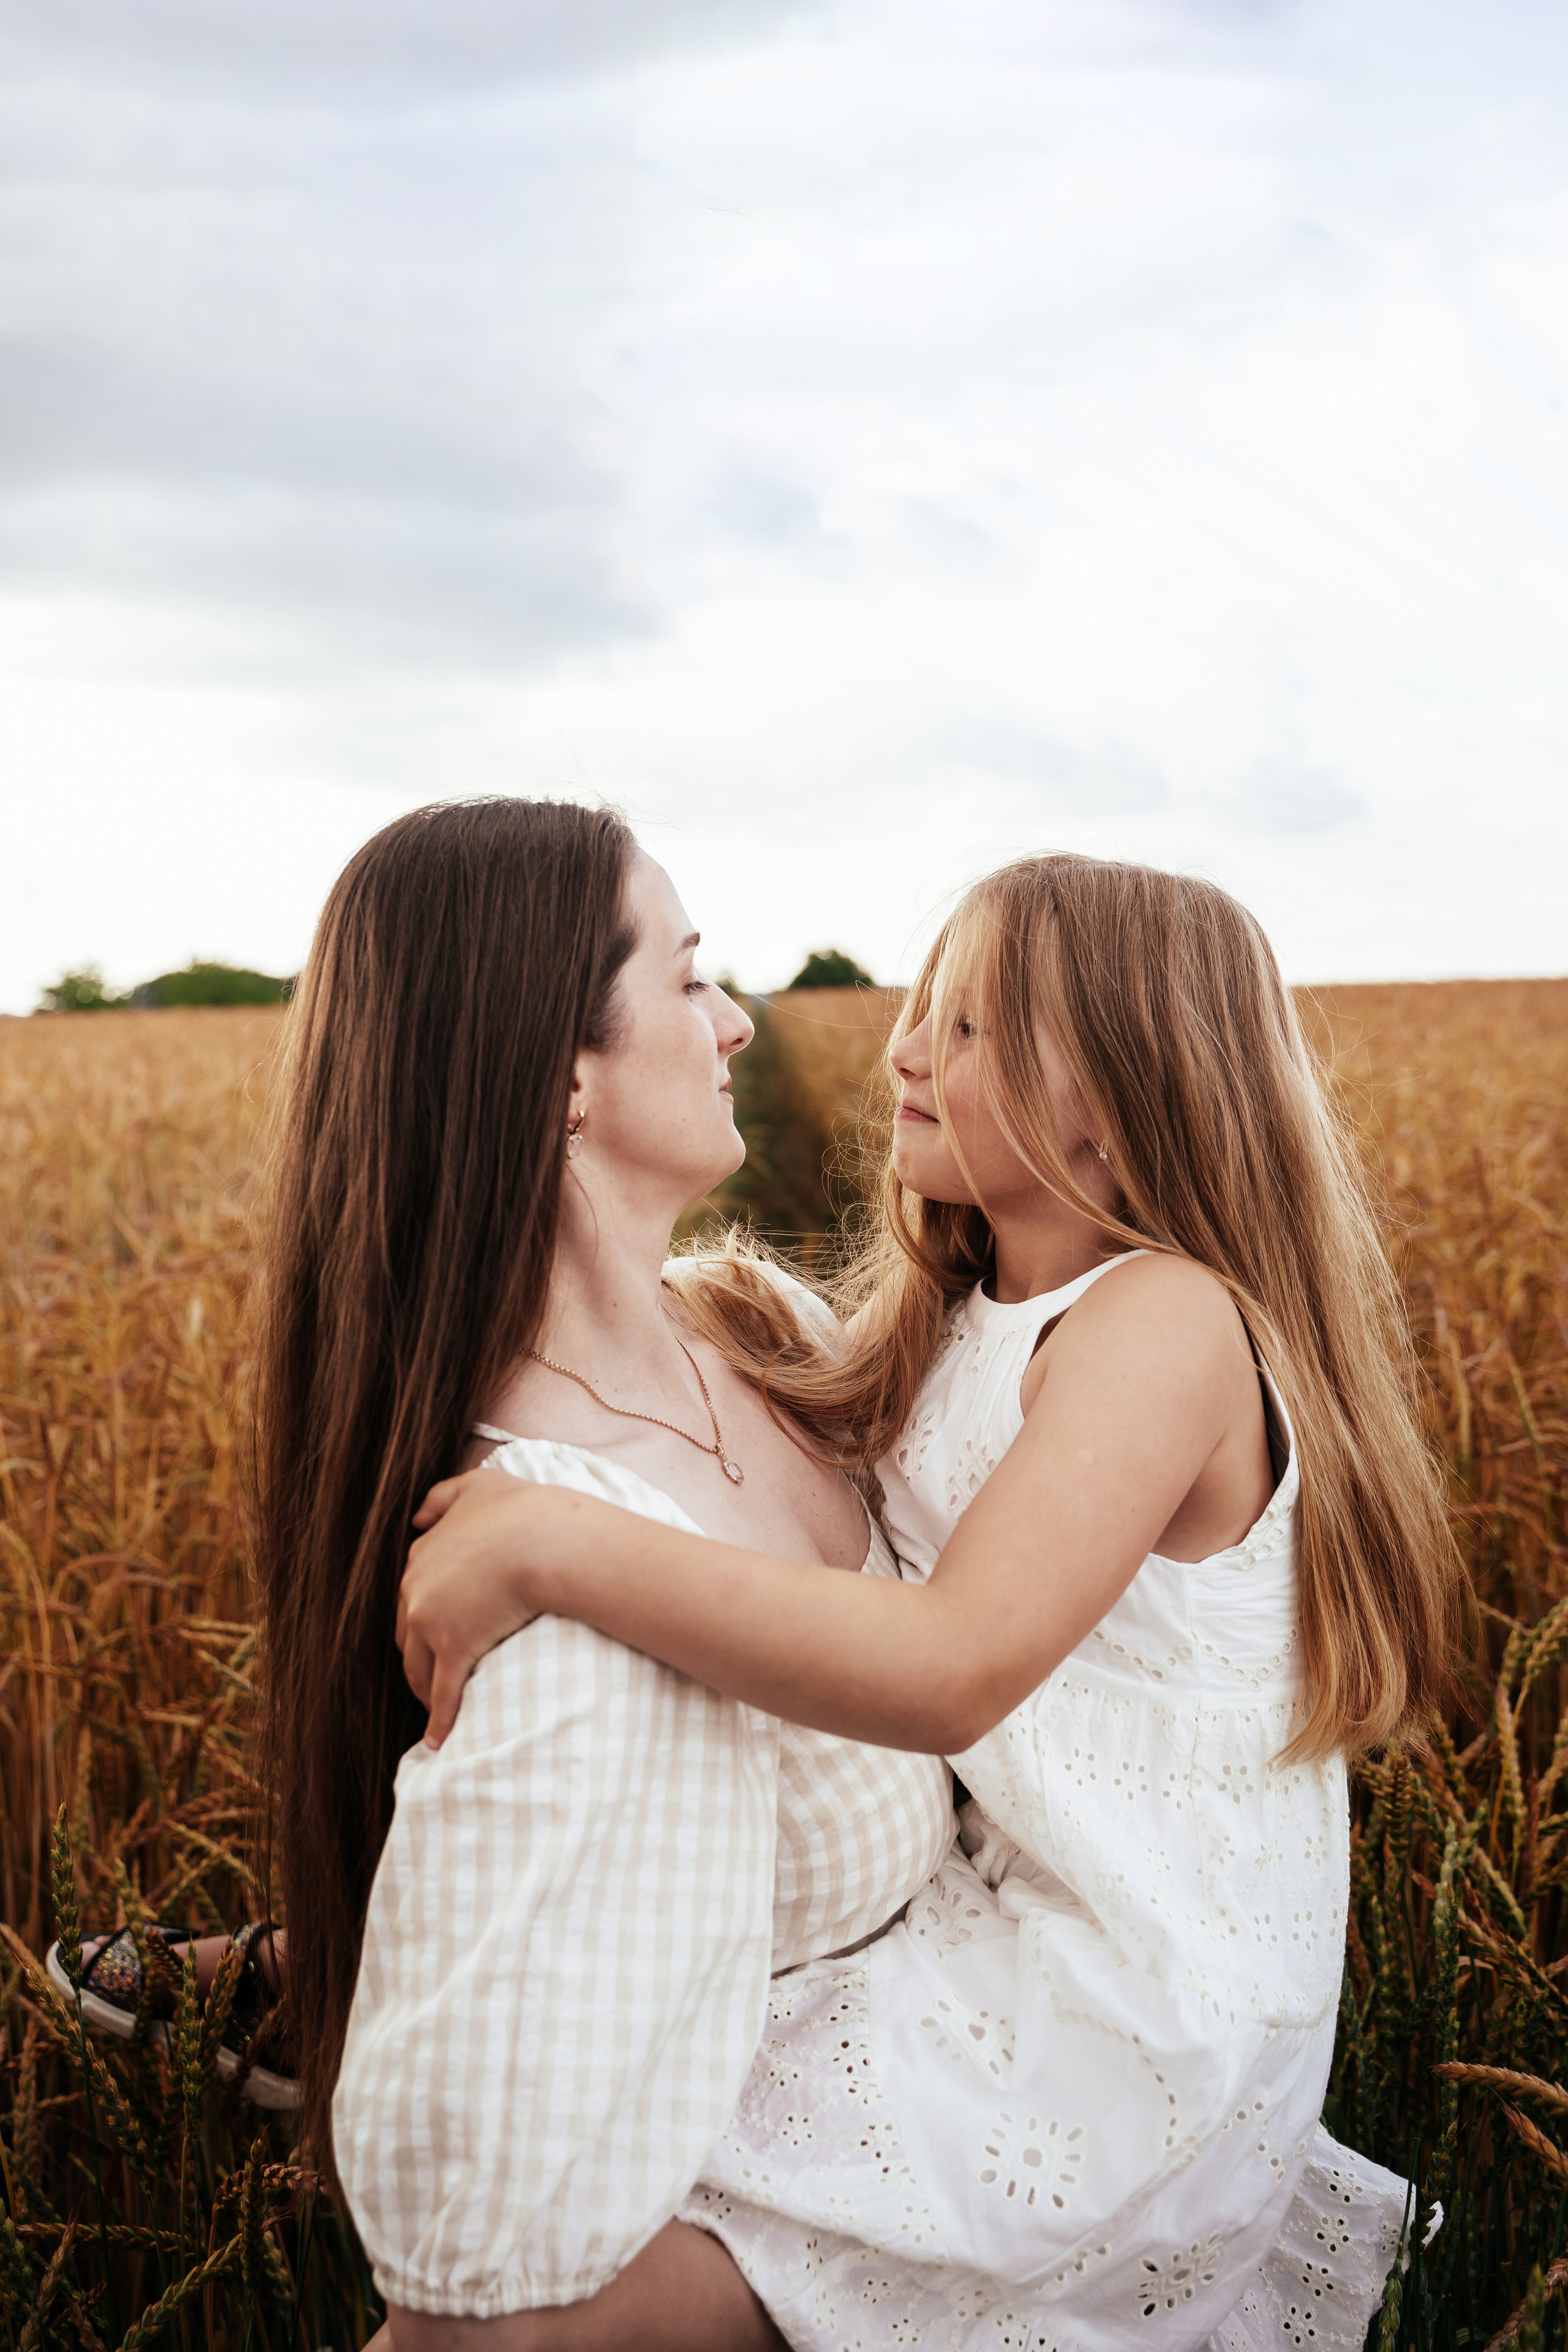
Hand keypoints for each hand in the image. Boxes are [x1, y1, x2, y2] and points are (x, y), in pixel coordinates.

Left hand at [399, 1469, 552, 1746]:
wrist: (543, 1539)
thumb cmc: (519, 1510)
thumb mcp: (476, 1487)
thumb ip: (442, 1497)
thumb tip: (415, 1518)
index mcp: (420, 1557)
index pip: (411, 1596)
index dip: (422, 1616)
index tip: (433, 1630)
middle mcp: (415, 1592)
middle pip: (407, 1636)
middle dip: (417, 1655)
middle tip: (432, 1672)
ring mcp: (431, 1624)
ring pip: (418, 1668)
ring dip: (423, 1689)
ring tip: (434, 1707)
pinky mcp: (455, 1650)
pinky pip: (442, 1695)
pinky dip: (438, 1721)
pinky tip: (438, 1740)